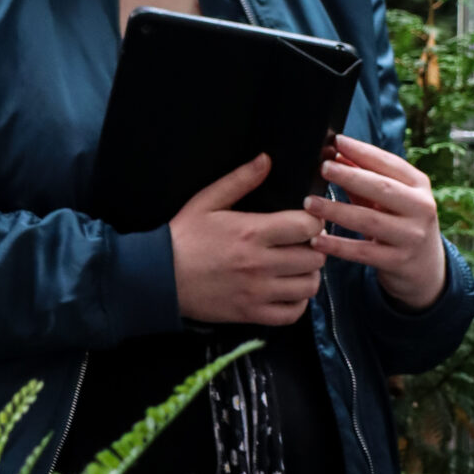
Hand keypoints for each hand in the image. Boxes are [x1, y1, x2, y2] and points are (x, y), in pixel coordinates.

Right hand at [170, 153, 327, 326]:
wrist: (159, 276)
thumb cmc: (184, 236)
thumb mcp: (207, 201)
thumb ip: (240, 180)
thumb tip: (266, 159)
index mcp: (252, 232)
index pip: (307, 226)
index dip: (314, 221)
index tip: (306, 220)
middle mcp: (260, 264)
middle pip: (315, 257)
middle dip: (314, 247)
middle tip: (303, 244)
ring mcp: (257, 292)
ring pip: (309, 286)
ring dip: (309, 275)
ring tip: (298, 267)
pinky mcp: (251, 314)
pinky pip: (292, 314)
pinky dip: (297, 302)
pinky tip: (288, 290)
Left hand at [304, 134, 447, 310]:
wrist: (425, 267)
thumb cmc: (400, 222)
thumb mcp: (390, 198)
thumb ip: (365, 177)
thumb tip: (336, 153)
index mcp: (419, 185)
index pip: (390, 163)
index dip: (364, 152)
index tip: (337, 141)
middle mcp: (421, 208)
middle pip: (382, 188)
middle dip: (350, 176)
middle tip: (323, 167)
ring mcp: (411, 237)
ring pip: (369, 220)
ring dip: (336, 210)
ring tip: (309, 203)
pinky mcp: (398, 261)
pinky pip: (363, 252)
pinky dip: (338, 246)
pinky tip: (317, 240)